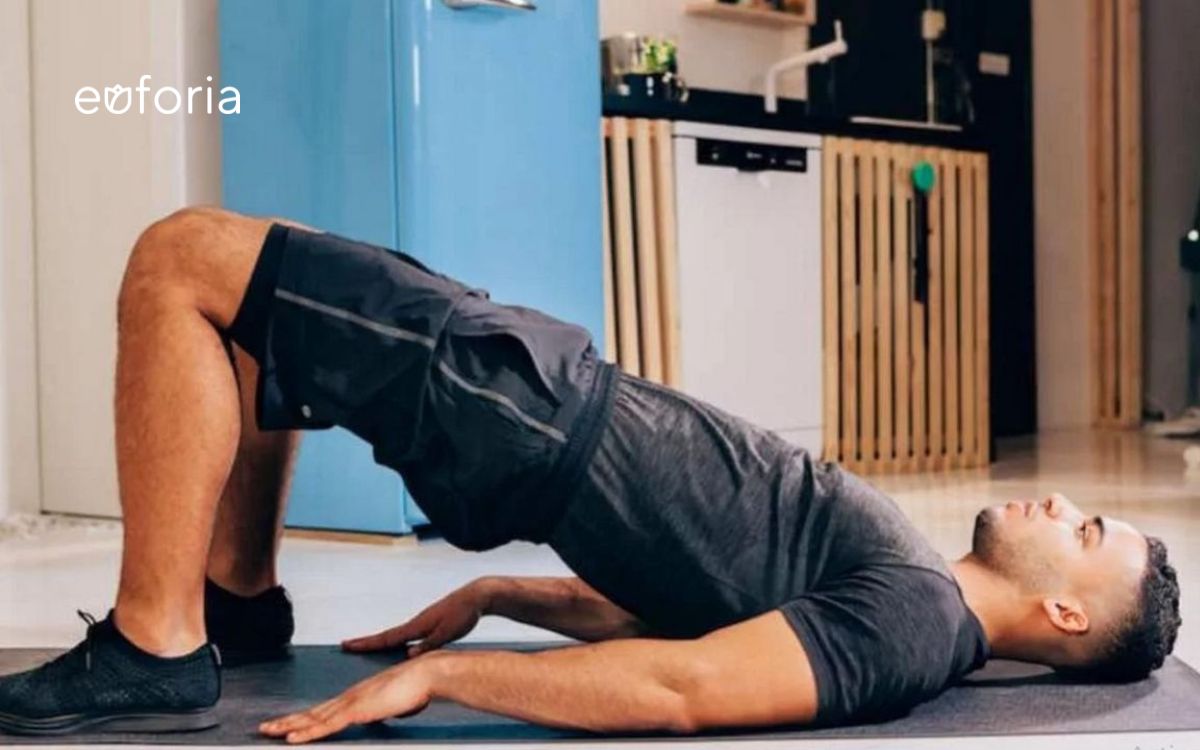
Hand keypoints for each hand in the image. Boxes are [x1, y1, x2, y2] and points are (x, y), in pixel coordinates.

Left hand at [259, 659, 433, 743]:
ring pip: (313, 718)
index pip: (324, 710)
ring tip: (269, 732)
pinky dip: (308, 733)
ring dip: (290, 726)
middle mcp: (349, 697)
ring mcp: (351, 702)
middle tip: (266, 728)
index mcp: (357, 696)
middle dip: (288, 721)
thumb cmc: (417, 687)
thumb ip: (385, 710)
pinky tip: (293, 738)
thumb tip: (386, 715)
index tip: (288, 723)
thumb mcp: (396, 704)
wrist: (426, 674)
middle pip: (312, 712)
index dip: (304, 717)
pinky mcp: (356, 710)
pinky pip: (327, 725)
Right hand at [341, 579, 492, 656]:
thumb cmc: (463, 614)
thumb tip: (407, 656)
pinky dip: (397, 640)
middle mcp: (415, 624)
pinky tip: (398, 647)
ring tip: (365, 648)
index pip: (387, 637)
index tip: (346, 644)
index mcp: (417, 626)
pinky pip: (407, 635)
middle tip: (346, 645)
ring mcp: (422, 623)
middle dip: (366, 642)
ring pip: (396, 635)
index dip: (366, 643)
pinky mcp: (430, 624)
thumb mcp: (447, 633)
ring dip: (380, 641)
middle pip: (386, 636)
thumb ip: (428, 645)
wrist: (475, 597)